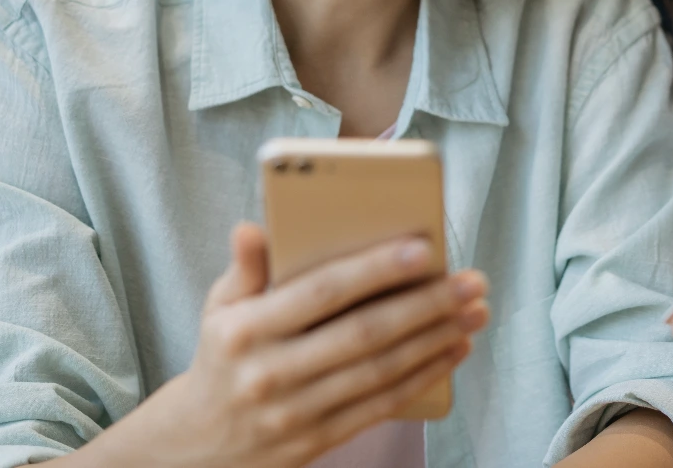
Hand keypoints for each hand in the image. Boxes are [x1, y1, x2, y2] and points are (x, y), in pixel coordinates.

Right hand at [74, 223, 488, 467]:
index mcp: (245, 330)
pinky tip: (454, 349)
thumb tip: (253, 227)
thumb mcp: (219, 308)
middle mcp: (271, 373)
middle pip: (364, 333)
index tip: (425, 249)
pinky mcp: (318, 440)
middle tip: (472, 281)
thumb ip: (245, 268)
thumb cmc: (223, 356)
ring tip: (475, 311)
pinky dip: (424, 376)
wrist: (197, 445)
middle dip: (426, 305)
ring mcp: (296, 412)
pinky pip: (382, 404)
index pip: (321, 293)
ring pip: (381, 371)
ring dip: (436, 339)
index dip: (375, 270)